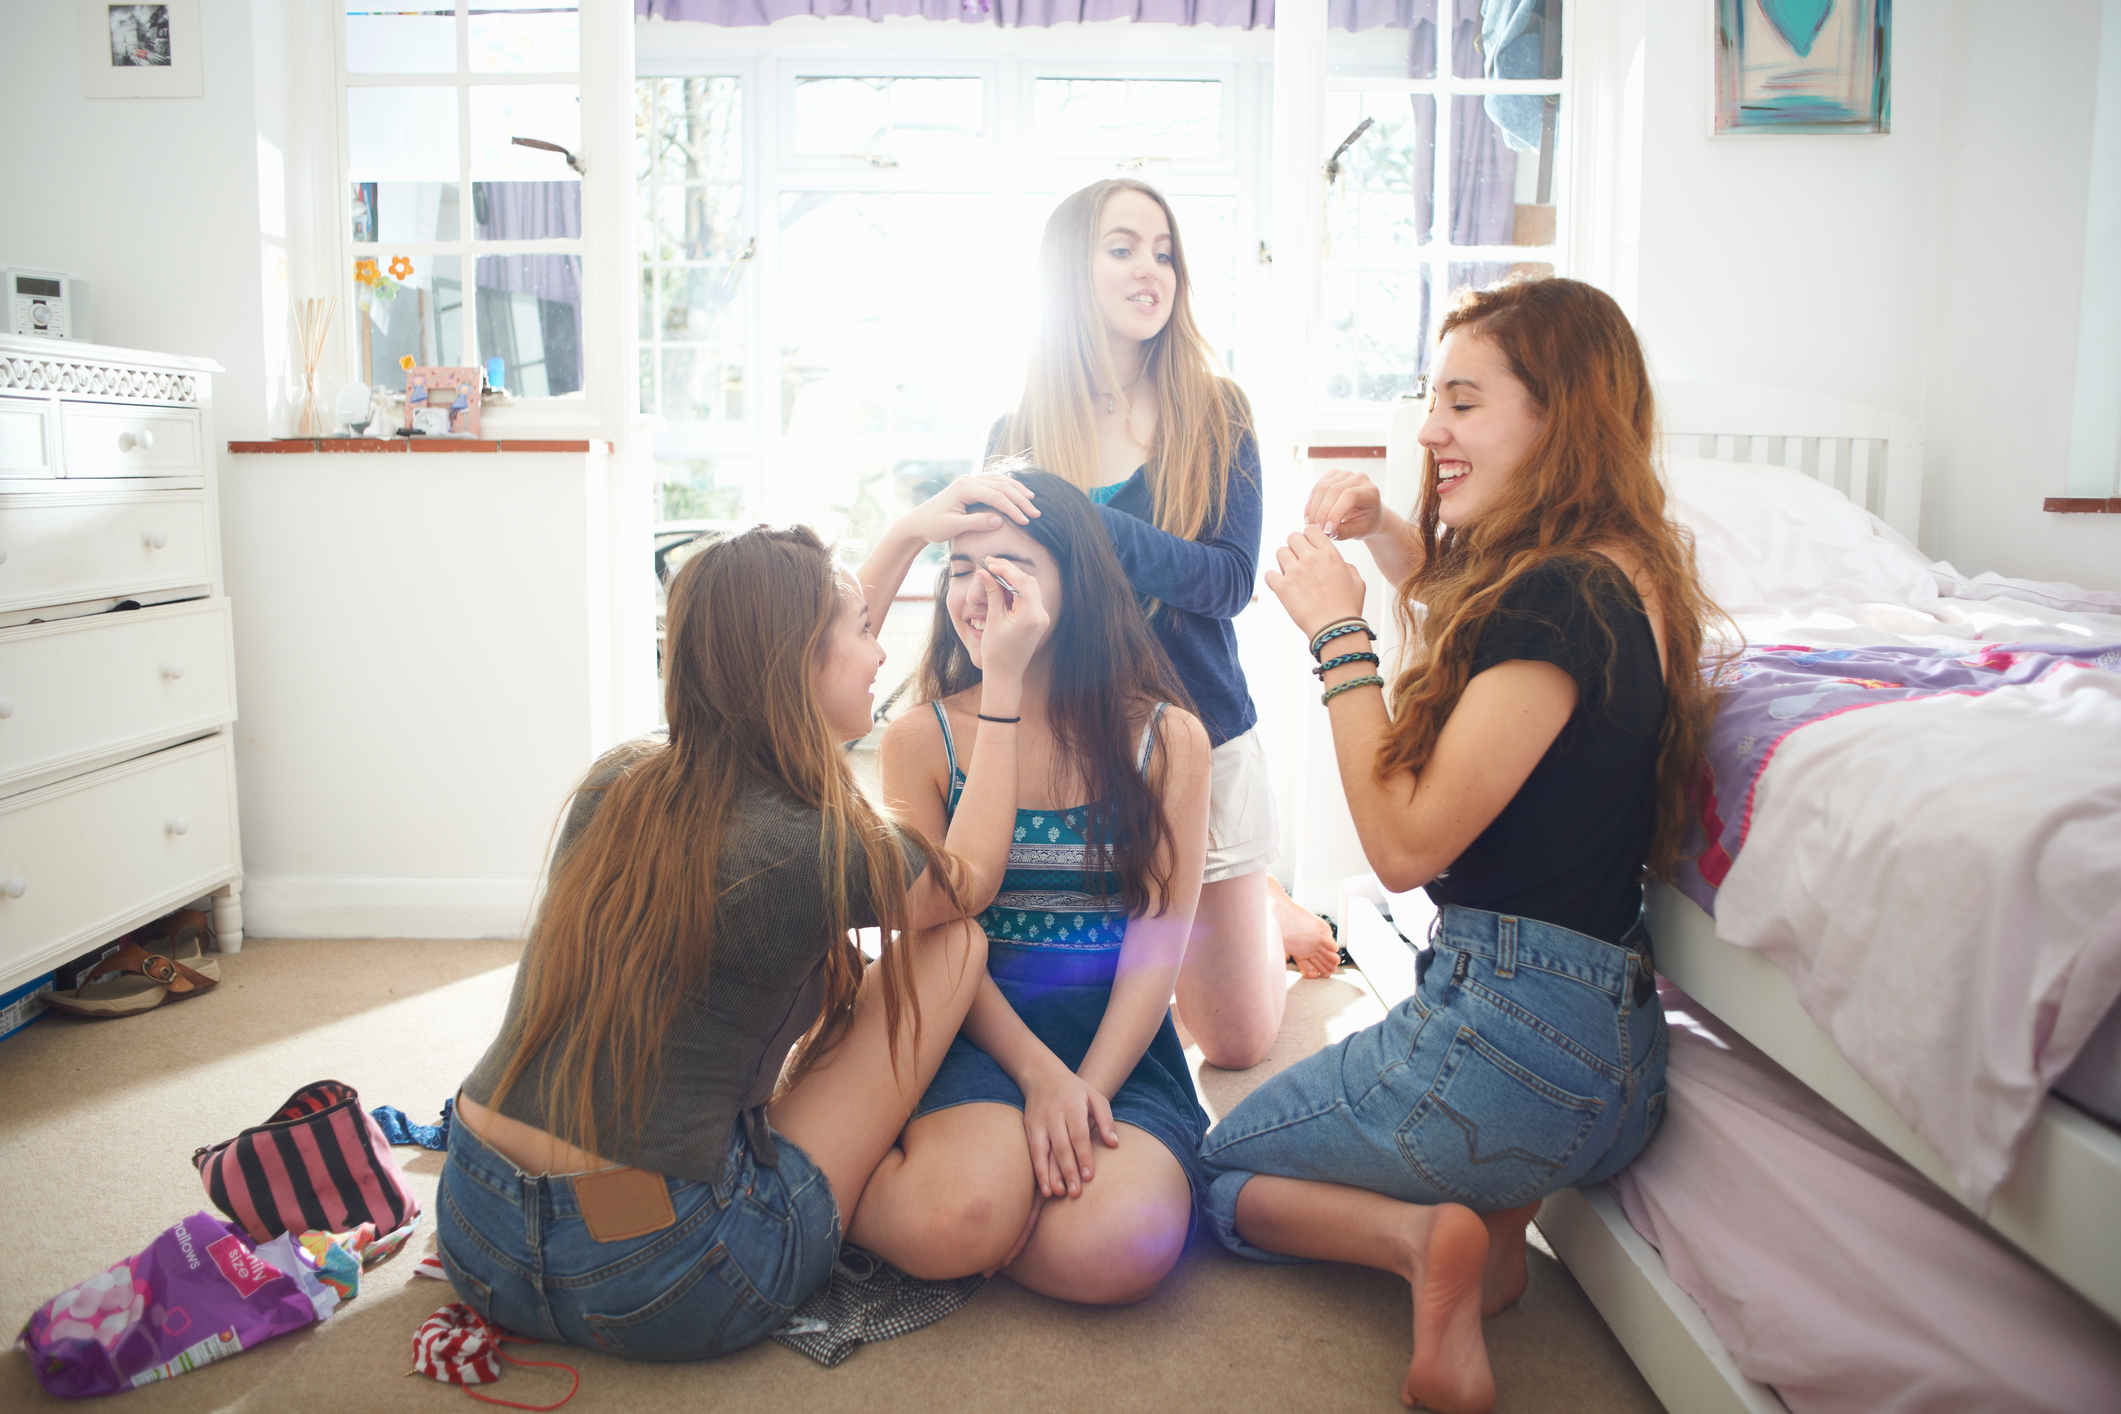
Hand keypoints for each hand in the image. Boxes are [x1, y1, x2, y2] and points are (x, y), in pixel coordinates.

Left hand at [895, 473, 1039, 545]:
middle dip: (1020, 500)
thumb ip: (976, 523)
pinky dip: (1007, 487)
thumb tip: (1000, 520)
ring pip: (999, 481)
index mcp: (964, 488)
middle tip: (1036, 514)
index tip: (1026, 521)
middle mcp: (968, 480)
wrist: (918, 523)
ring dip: (1017, 490)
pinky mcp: (969, 485)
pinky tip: (1017, 493)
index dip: (1013, 509)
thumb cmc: (933, 526)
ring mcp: (969, 480)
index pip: (996, 496)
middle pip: (1001, 486)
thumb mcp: (954, 527)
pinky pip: (993, 482)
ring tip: (1031, 500)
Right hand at [972, 557, 1050, 681]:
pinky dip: (1017, 589)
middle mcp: (1041, 615)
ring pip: (1030, 587)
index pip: (1021, 581)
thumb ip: (992, 593)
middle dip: (1009, 570)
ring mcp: (1042, 618)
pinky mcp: (1039, 620)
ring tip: (993, 573)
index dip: (1005, 568)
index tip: (988, 563)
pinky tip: (1002, 586)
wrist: (1005, 674)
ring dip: (1013, 578)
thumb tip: (984, 572)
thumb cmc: (996, 652)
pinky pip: (1030, 597)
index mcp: (1030, 615)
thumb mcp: (993, 620)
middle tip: (989, 563)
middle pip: (1028, 581)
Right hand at [1018, 1060, 1118, 1198]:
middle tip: (1077, 1194)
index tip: (1090, 1176)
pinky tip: (1045, 1189)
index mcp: (1072, 1106)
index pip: (1078, 1135)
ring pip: (1042, 1152)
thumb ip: (1106, 1120)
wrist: (1042, 1075)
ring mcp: (1038, 1122)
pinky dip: (1038, 1171)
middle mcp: (1053, 1115)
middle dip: (1068, 1171)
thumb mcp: (1096, 1097)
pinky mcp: (1028, 1128)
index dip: (1084, 1156)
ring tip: (1058, 1195)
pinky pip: (1033, 1153)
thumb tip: (1113, 1144)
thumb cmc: (1076, 1090)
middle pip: (1061, 1147)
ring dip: (1049, 1175)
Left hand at [1264, 526, 1366, 640]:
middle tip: (1298, 561)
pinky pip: (1269, 574)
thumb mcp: (1357, 582)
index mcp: (1329, 554)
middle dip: (1294, 547)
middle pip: (1293, 537)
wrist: (1335, 629)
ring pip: (1280, 552)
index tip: (1309, 548)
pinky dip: (1273, 579)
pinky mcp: (1282, 587)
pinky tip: (1281, 586)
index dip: (1308, 537)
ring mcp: (1295, 572)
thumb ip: (1347, 567)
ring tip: (1290, 574)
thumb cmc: (1348, 608)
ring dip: (1284, 561)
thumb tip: (1340, 563)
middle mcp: (1311, 558)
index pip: (1311, 529)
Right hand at [1304, 469, 1388, 541]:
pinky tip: (1310, 516)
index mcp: (1370, 491)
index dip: (1336, 512)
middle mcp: (1359, 478)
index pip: (1350, 496)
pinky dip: (1311, 503)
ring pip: (1322, 488)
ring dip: (1314, 509)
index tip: (1327, 530)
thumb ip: (1346, 532)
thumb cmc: (1366, 523)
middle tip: (1317, 530)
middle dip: (1322, 513)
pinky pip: (1317, 487)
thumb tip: (1328, 533)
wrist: (1366, 512)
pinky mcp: (1333, 475)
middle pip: (1333, 491)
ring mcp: (1345, 474)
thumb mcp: (1360, 531)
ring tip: (1311, 525)